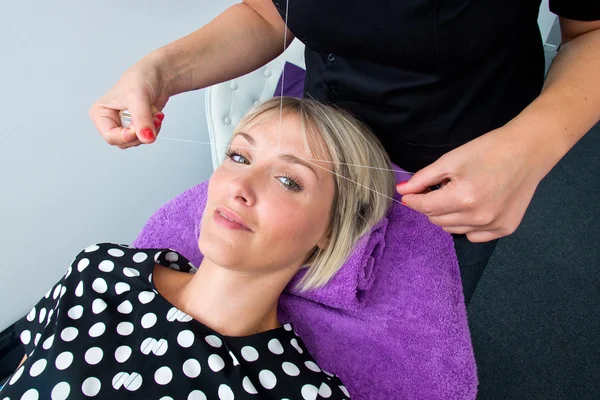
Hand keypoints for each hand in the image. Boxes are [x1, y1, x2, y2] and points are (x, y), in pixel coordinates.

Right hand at [89, 55, 170, 148]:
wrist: (159, 75)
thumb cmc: (141, 78)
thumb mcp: (139, 98)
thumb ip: (142, 120)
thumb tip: (146, 138)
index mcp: (100, 113)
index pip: (110, 136)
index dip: (126, 136)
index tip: (139, 127)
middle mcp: (110, 121)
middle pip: (124, 142)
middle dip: (140, 131)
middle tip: (149, 116)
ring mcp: (124, 125)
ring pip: (136, 141)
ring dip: (149, 129)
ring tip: (153, 113)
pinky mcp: (137, 127)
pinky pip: (146, 138)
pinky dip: (154, 129)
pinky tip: (156, 115)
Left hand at [396, 125, 545, 241]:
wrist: (528, 151)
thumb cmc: (488, 150)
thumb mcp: (451, 160)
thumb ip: (423, 178)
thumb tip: (402, 190)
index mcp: (463, 197)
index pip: (425, 207)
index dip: (413, 199)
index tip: (408, 194)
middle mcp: (478, 216)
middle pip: (436, 219)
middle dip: (431, 205)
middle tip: (441, 188)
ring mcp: (493, 226)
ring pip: (452, 229)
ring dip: (448, 215)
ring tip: (461, 194)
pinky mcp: (505, 229)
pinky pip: (473, 235)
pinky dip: (468, 224)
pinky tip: (476, 206)